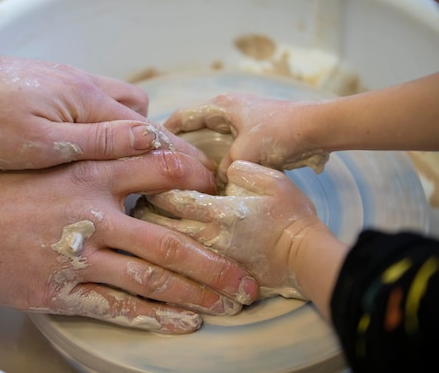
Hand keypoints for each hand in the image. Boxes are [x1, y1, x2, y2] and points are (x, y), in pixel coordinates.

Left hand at [0, 52, 211, 170]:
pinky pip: (95, 106)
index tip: (202, 180)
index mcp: (89, 103)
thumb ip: (99, 142)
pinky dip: (105, 127)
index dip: (179, 156)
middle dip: (159, 144)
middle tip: (171, 180)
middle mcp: (86, 88)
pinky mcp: (52, 88)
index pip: (150, 130)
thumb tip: (151, 140)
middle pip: (142, 114)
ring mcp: (69, 85)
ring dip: (130, 134)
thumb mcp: (41, 144)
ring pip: (118, 107)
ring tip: (132, 170)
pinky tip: (92, 151)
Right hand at [0, 151, 256, 332]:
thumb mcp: (47, 157)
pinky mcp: (63, 290)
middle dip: (215, 261)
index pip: (160, 171)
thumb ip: (94, 153)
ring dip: (195, 292)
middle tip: (249, 276)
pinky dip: (153, 316)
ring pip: (151, 279)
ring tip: (229, 303)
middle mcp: (93, 215)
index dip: (198, 180)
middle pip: (169, 241)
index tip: (225, 195)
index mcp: (90, 174)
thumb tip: (134, 147)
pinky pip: (117, 306)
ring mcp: (80, 257)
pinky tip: (184, 322)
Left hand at [134, 160, 325, 299]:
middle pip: (157, 224)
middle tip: (137, 201)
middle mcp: (207, 236)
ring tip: (143, 223)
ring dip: (149, 234)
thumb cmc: (292, 217)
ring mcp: (209, 258)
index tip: (145, 179)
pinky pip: (179, 267)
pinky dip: (164, 256)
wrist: (306, 258)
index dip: (153, 186)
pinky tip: (159, 250)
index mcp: (217, 211)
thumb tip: (224, 170)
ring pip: (164, 246)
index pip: (170, 197)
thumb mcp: (272, 180)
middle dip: (143, 211)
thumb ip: (242, 169)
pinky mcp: (215, 273)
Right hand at [163, 93, 328, 180]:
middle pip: (196, 127)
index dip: (166, 131)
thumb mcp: (244, 154)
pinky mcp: (257, 133)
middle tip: (168, 166)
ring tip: (189, 173)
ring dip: (204, 153)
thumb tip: (217, 184)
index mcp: (221, 106)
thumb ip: (225, 170)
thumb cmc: (279, 134)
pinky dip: (222, 158)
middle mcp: (229, 110)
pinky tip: (217, 175)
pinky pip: (230, 146)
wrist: (318, 129)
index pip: (183, 116)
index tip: (152, 148)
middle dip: (183, 146)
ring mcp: (243, 121)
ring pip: (213, 138)